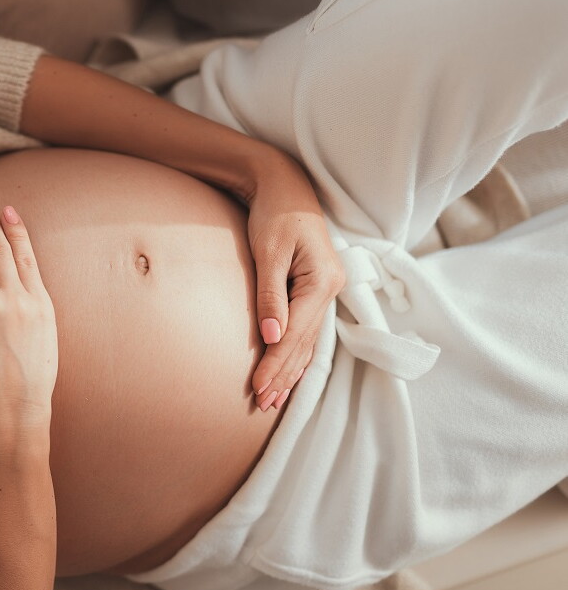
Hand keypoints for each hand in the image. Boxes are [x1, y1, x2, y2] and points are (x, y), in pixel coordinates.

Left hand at [246, 152, 345, 411]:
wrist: (284, 185)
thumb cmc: (274, 214)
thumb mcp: (269, 252)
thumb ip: (270, 295)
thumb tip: (270, 336)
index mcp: (322, 281)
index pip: (296, 334)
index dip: (275, 363)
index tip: (257, 387)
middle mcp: (331, 289)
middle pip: (305, 343)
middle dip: (283, 375)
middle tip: (262, 404)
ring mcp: (327, 291)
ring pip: (309, 341)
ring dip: (291, 371)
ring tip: (274, 398)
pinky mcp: (317, 290)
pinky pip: (308, 330)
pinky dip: (298, 354)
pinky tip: (290, 373)